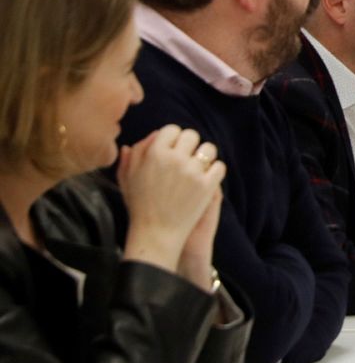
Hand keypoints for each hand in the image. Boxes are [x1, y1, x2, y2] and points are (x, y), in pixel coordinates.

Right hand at [119, 126, 225, 272]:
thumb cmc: (139, 205)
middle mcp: (174, 159)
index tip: (173, 150)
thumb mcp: (127, 178)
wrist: (156, 233)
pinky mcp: (207, 185)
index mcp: (154, 153)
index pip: (172, 129)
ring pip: (209, 148)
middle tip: (186, 159)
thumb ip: (135, 154)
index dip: (173, 138)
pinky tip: (206, 179)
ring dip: (205, 157)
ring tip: (198, 168)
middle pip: (192, 135)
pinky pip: (219, 166)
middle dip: (190, 146)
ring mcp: (193, 172)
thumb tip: (150, 136)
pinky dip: (215, 172)